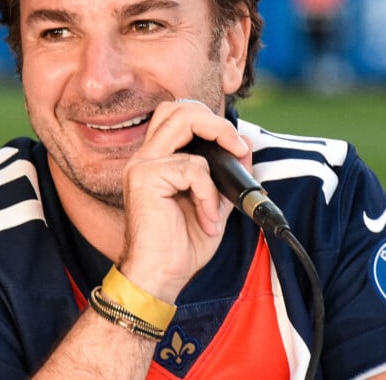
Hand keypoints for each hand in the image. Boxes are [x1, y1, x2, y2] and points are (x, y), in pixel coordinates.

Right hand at [119, 99, 250, 302]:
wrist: (160, 276)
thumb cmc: (182, 244)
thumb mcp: (213, 202)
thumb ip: (225, 174)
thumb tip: (244, 146)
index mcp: (156, 160)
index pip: (177, 117)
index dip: (209, 121)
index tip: (237, 146)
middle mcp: (145, 157)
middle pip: (176, 108)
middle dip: (214, 121)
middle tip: (235, 146)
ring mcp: (142, 165)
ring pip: (182, 121)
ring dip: (216, 141)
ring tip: (228, 173)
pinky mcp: (145, 178)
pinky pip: (193, 168)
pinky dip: (210, 193)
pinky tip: (208, 218)